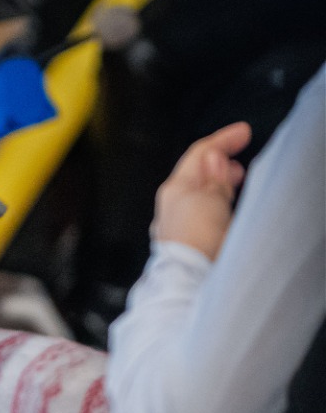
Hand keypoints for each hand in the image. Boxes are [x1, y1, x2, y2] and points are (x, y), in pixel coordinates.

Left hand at [152, 122, 250, 260]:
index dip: (221, 140)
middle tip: (239, 152)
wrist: (188, 280)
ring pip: (199, 193)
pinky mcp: (185, 241)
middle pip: (196, 173)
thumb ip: (213, 179)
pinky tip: (225, 209)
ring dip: (218, 182)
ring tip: (236, 179)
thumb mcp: (211, 201)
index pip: (198, 154)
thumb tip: (213, 156)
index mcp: (175, 188)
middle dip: (218, 161)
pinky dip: (215, 203)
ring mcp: (176, 223)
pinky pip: (201, 213)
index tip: (241, 131)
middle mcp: (171, 204)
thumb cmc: (197, 240)